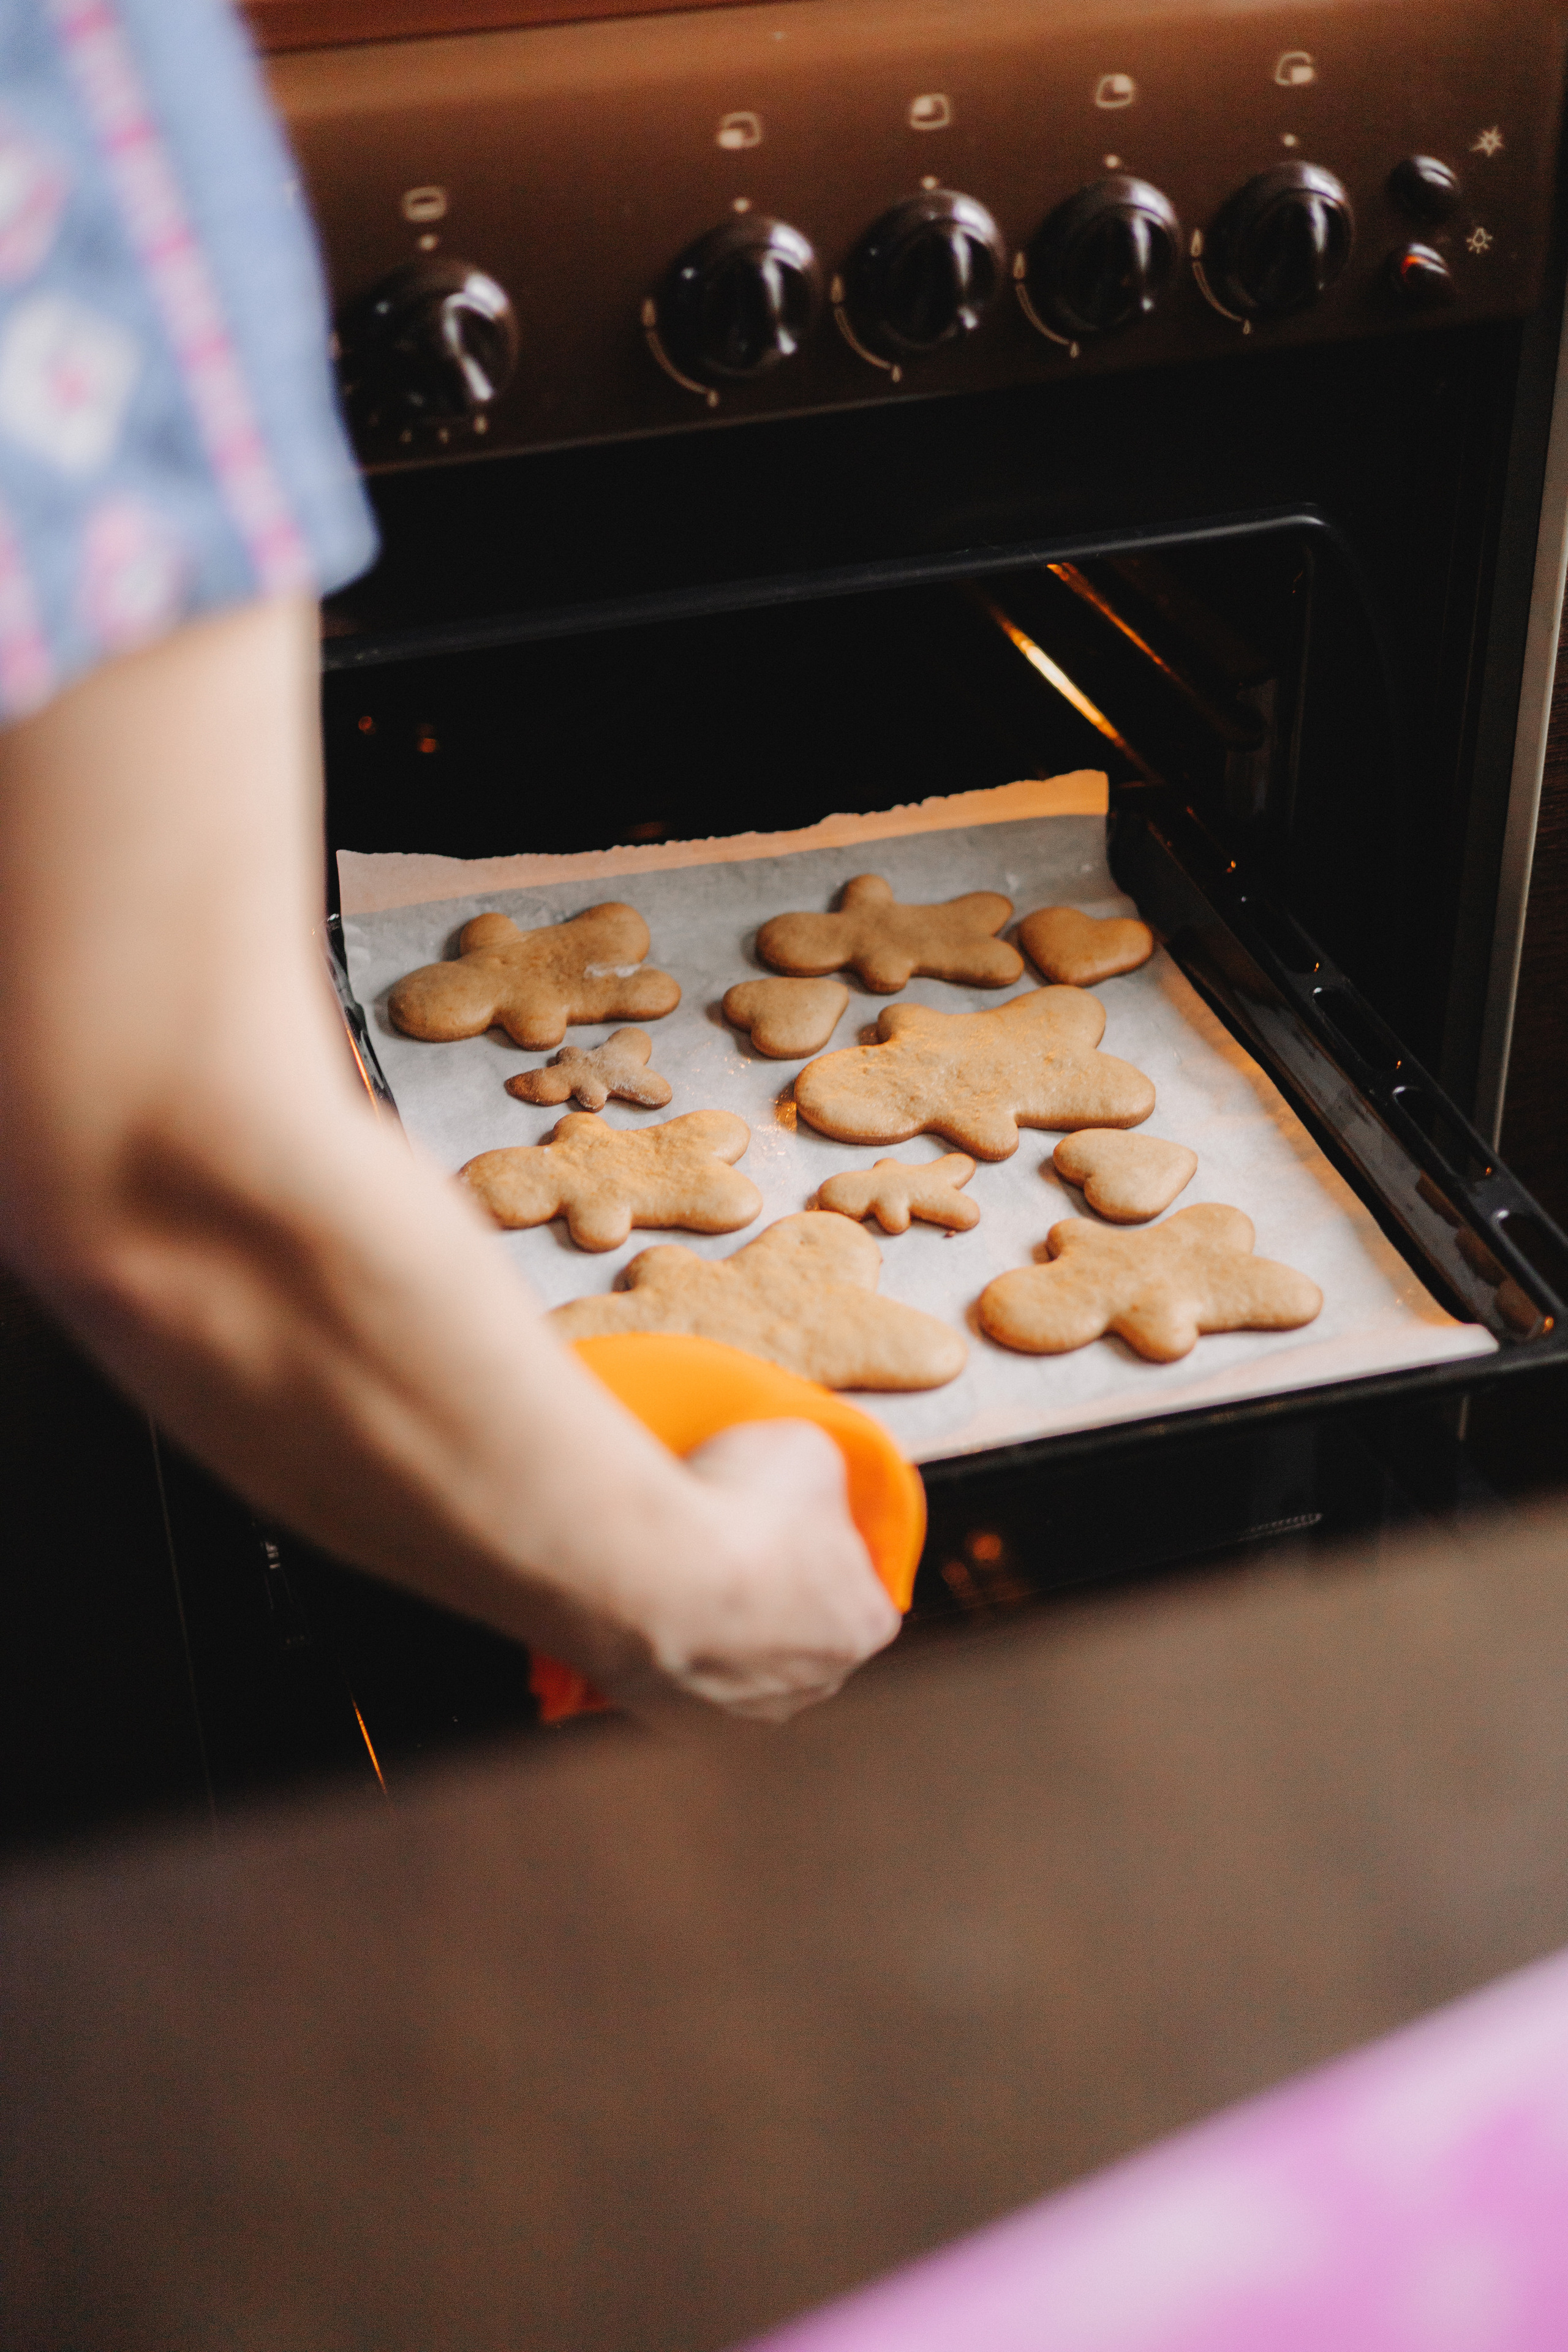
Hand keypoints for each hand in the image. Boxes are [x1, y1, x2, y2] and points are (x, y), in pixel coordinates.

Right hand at [612, 1419, 902, 1723]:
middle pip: (802, 1625)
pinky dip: (672, 1628)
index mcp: (862, 1626)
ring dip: (723, 1611)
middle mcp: (809, 1680)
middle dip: (777, 1586)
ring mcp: (737, 1702)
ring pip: (740, 1651)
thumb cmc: (744, 1517)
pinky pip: (680, 1661)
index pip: (862, 1586)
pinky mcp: (670, 1703)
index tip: (799, 1516)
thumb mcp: (810, 1451)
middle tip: (745, 1534)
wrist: (653, 1562)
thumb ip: (823, 1477)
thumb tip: (806, 1475)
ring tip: (694, 1556)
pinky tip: (661, 1585)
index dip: (829, 1544)